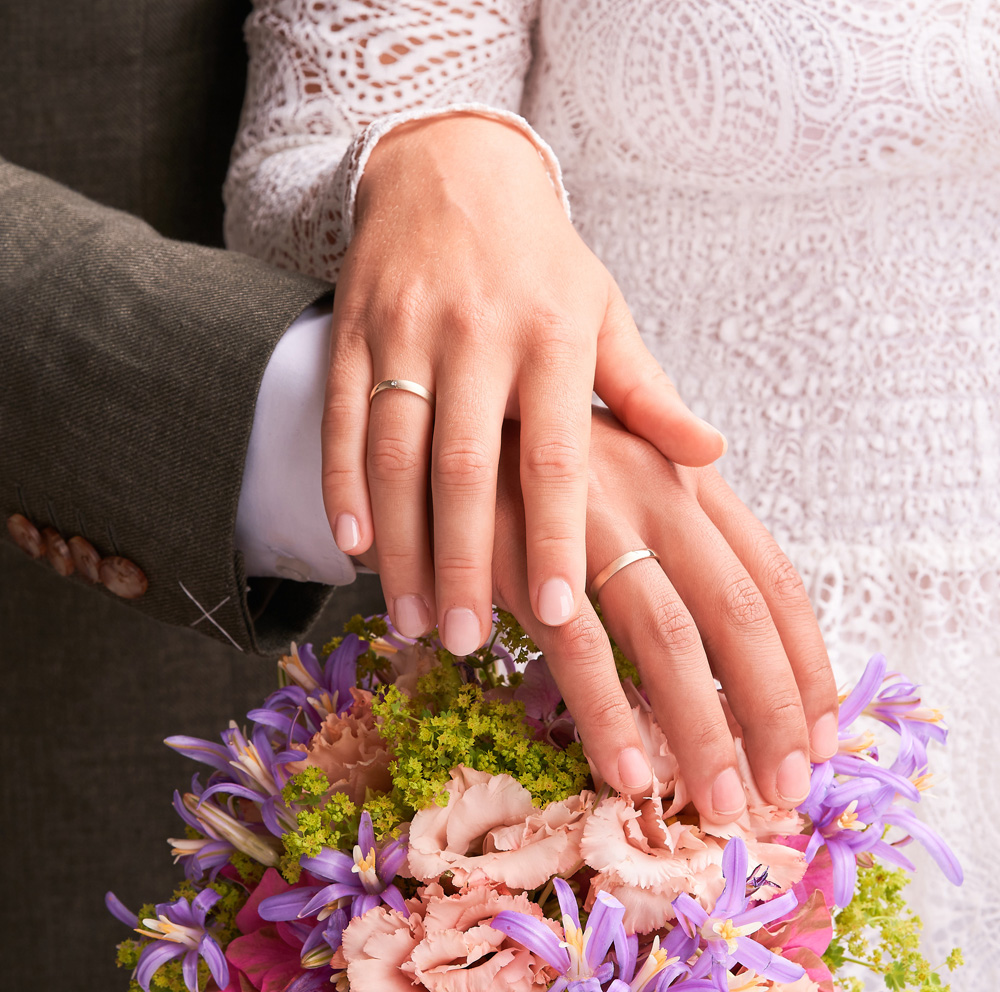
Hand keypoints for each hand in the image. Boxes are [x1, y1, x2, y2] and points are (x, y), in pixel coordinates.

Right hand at [321, 113, 724, 656]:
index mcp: (554, 335)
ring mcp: (407, 329)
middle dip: (461, 560)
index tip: (556, 612)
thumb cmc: (540, 260)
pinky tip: (353, 546)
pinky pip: (341, 416)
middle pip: (465, 466)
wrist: (451, 167)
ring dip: (398, 542)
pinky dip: (341, 484)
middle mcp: (478, 332)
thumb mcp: (603, 311)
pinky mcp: (354, 329)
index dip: (554, 535)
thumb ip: (646, 392)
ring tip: (409, 617)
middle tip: (462, 639)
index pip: (557, 454)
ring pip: (393, 451)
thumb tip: (711, 455)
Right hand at [490, 412, 838, 818]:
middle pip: (738, 612)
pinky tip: (628, 771)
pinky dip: (608, 715)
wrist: (443, 411)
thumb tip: (739, 615)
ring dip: (701, 730)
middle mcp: (654, 491)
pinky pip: (576, 646)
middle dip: (774, 711)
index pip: (774, 577)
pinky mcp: (523, 552)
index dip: (808, 665)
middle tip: (787, 790)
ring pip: (668, 637)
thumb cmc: (539, 454)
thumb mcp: (626, 468)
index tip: (825, 737)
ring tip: (720, 803)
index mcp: (688, 477)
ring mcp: (590, 520)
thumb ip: (683, 525)